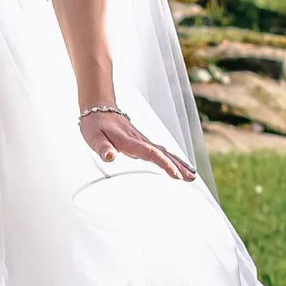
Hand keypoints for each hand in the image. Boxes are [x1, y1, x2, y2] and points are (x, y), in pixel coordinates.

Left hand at [80, 107, 197, 180]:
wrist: (98, 108)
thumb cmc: (95, 125)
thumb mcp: (93, 137)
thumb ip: (103, 148)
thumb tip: (110, 157)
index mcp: (129, 141)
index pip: (151, 153)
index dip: (164, 164)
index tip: (175, 175)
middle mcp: (140, 140)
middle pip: (163, 154)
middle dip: (178, 166)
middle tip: (192, 178)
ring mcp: (143, 140)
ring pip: (165, 152)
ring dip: (179, 163)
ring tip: (192, 175)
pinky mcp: (143, 141)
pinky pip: (160, 151)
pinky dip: (172, 158)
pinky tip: (178, 164)